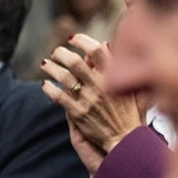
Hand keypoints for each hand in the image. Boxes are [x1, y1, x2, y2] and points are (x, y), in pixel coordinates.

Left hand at [42, 36, 142, 173]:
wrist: (125, 139)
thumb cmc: (130, 112)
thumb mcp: (132, 86)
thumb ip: (120, 66)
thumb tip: (106, 46)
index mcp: (115, 76)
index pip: (97, 50)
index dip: (83, 40)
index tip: (73, 37)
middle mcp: (100, 85)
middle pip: (75, 62)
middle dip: (62, 53)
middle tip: (55, 51)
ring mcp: (88, 99)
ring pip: (64, 78)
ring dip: (52, 68)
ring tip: (44, 63)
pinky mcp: (78, 113)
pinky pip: (59, 97)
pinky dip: (50, 89)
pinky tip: (44, 85)